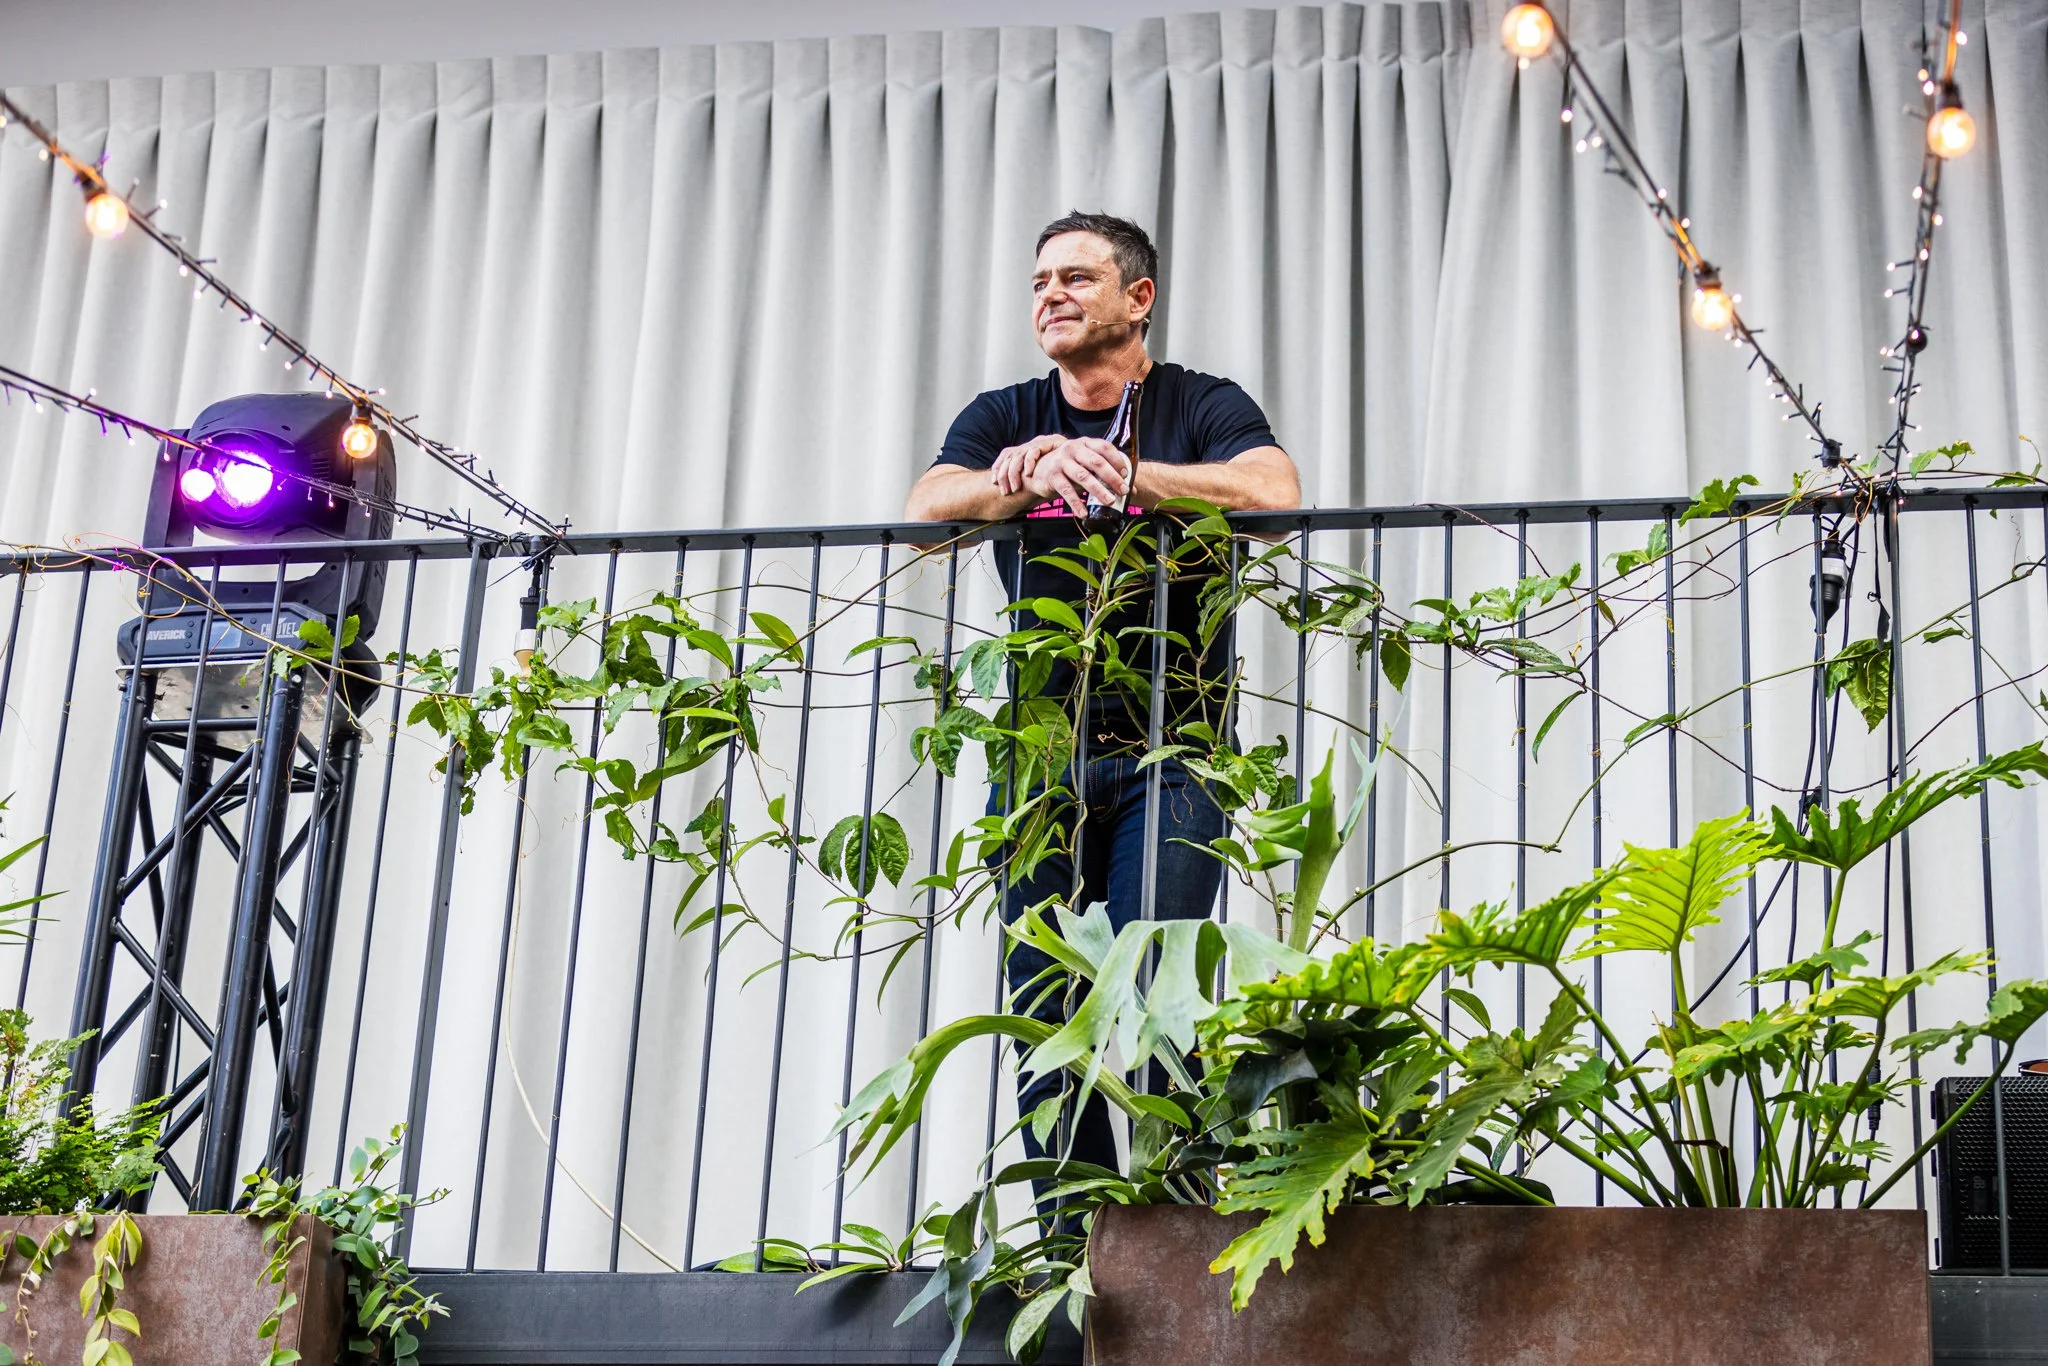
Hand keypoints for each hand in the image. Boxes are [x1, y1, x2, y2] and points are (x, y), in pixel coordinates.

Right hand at [992, 435, 1128, 511]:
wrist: (1039, 470)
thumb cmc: (1069, 468)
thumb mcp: (1085, 465)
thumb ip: (1104, 474)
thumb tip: (1131, 490)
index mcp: (1085, 443)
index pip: (1104, 447)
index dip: (1117, 460)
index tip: (1126, 474)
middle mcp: (1073, 449)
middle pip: (1096, 462)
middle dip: (1112, 477)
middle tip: (1123, 490)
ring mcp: (1062, 462)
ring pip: (1083, 476)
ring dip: (1098, 490)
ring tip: (1110, 501)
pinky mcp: (1052, 476)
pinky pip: (1067, 491)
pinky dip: (1077, 503)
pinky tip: (1084, 513)